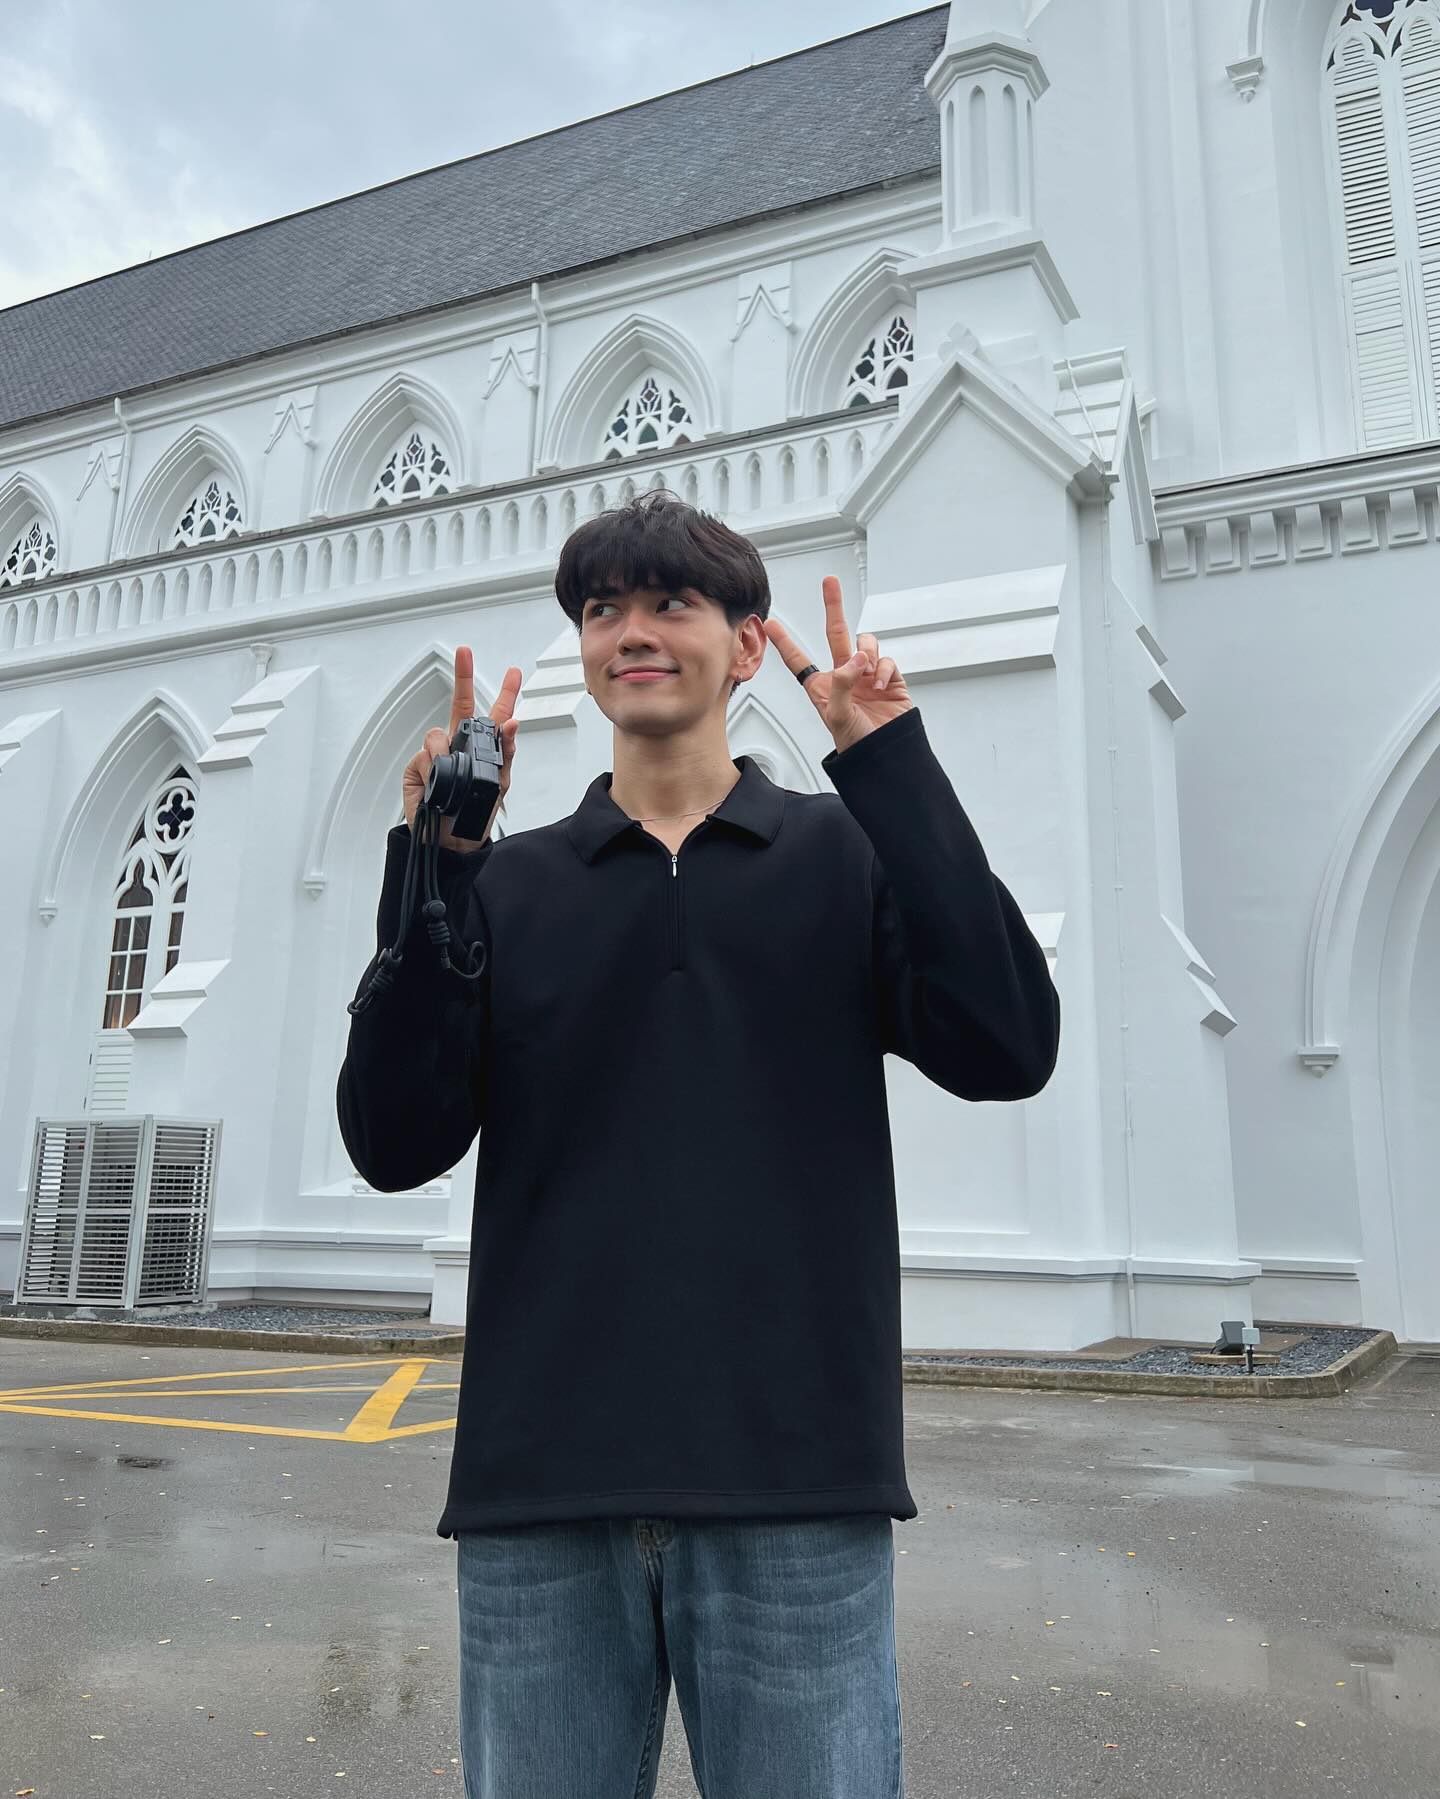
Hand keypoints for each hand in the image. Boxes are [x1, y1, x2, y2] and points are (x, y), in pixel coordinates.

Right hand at [402, 647, 521, 850]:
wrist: (450, 841)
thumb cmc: (476, 813)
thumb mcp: (499, 784)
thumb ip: (505, 752)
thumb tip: (511, 724)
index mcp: (483, 749)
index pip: (494, 715)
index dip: (504, 692)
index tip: (513, 672)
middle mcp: (458, 746)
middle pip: (459, 706)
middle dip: (462, 676)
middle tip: (464, 651)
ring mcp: (436, 755)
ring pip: (438, 735)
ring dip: (445, 753)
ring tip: (451, 778)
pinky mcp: (417, 767)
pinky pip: (424, 757)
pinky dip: (431, 770)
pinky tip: (435, 786)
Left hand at [762, 574, 911, 753]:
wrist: (886, 754)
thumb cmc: (857, 743)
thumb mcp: (838, 716)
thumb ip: (842, 683)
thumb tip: (857, 658)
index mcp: (822, 687)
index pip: (799, 660)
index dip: (785, 643)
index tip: (771, 624)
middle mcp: (844, 676)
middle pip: (835, 633)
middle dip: (833, 606)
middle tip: (830, 583)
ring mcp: (867, 675)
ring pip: (864, 643)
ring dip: (866, 651)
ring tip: (867, 671)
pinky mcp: (890, 678)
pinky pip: (886, 660)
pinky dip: (884, 669)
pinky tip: (880, 684)